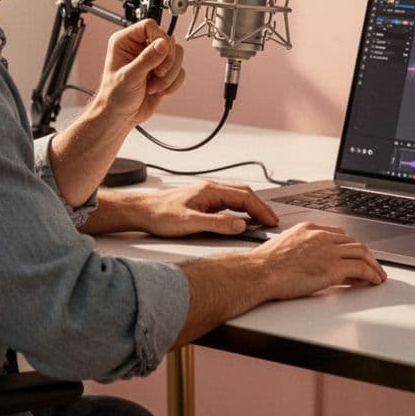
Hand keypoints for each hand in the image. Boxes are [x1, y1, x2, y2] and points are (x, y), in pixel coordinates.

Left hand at [96, 19, 185, 126]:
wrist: (121, 116)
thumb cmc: (115, 96)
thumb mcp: (130, 76)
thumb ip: (147, 59)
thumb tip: (163, 44)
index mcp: (125, 41)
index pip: (149, 26)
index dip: (159, 39)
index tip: (160, 55)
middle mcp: (140, 47)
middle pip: (168, 40)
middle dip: (166, 61)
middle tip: (157, 74)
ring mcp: (153, 59)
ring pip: (177, 55)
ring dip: (170, 75)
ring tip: (154, 85)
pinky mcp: (163, 72)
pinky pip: (180, 71)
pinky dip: (173, 83)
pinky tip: (159, 89)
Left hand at [135, 181, 279, 237]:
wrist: (142, 211)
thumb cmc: (160, 214)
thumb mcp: (190, 223)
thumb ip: (216, 224)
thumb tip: (240, 225)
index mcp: (210, 191)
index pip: (245, 197)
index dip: (261, 210)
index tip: (271, 222)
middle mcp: (211, 189)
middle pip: (245, 194)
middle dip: (261, 207)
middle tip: (272, 221)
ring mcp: (207, 195)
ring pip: (238, 197)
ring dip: (252, 207)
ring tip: (263, 221)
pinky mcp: (203, 202)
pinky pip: (229, 202)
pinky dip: (242, 209)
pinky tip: (243, 219)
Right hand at [250, 222, 386, 298]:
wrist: (258, 272)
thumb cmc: (263, 265)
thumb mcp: (283, 248)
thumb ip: (300, 251)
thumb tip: (307, 264)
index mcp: (308, 229)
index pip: (338, 234)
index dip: (349, 247)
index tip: (354, 256)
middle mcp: (321, 236)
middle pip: (353, 242)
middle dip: (365, 254)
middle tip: (371, 266)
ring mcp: (328, 250)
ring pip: (362, 252)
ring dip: (373, 264)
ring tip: (378, 275)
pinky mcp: (332, 267)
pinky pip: (361, 268)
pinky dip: (371, 274)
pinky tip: (374, 280)